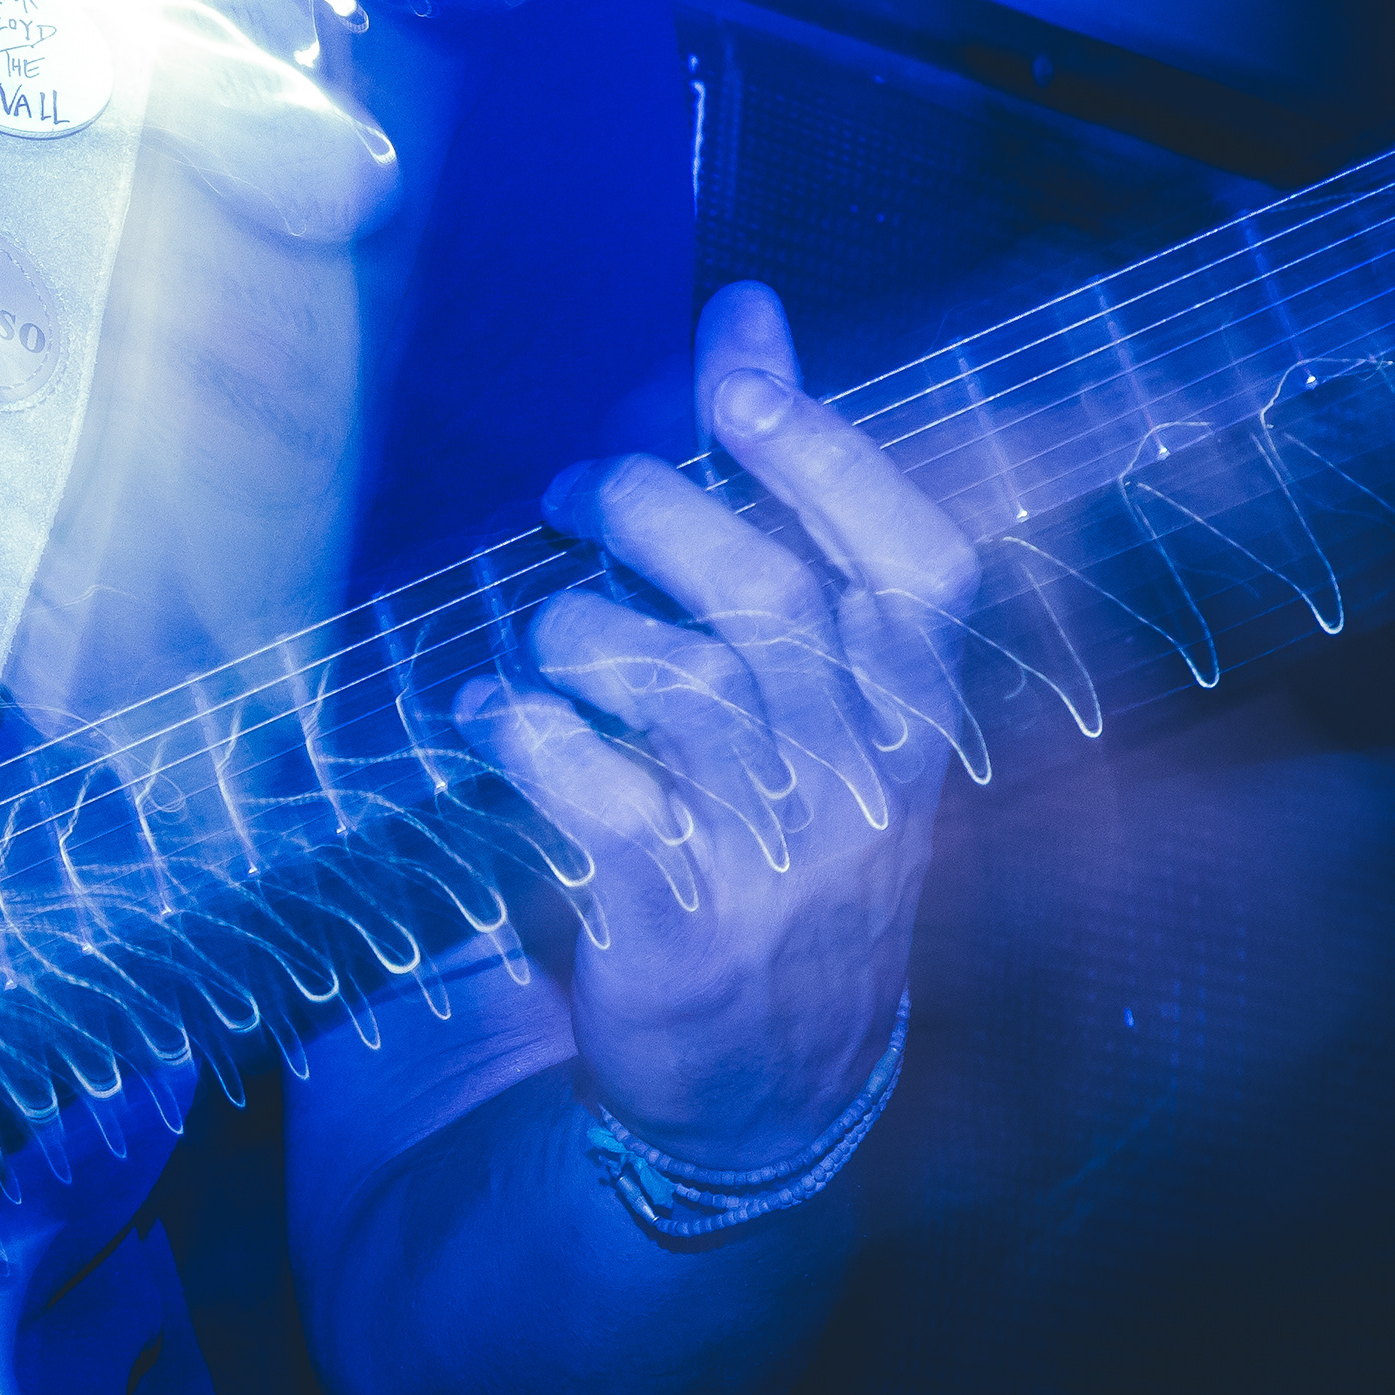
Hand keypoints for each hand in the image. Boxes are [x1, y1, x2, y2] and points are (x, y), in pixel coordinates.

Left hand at [461, 282, 977, 1167]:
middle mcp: (858, 773)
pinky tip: (480, 719)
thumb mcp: (822, 680)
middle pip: (765, 600)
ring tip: (538, 638)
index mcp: (913, 706)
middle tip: (576, 498)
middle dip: (651, 515)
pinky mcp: (668, 923)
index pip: (914, 560)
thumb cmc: (783, 830)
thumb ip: (784, 498)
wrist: (771, 1081)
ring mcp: (769, 854)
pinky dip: (513, 733)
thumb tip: (745, 312)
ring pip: (670, 685)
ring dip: (573, 631)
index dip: (829, 456)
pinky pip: (582, 791)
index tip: (734, 375)